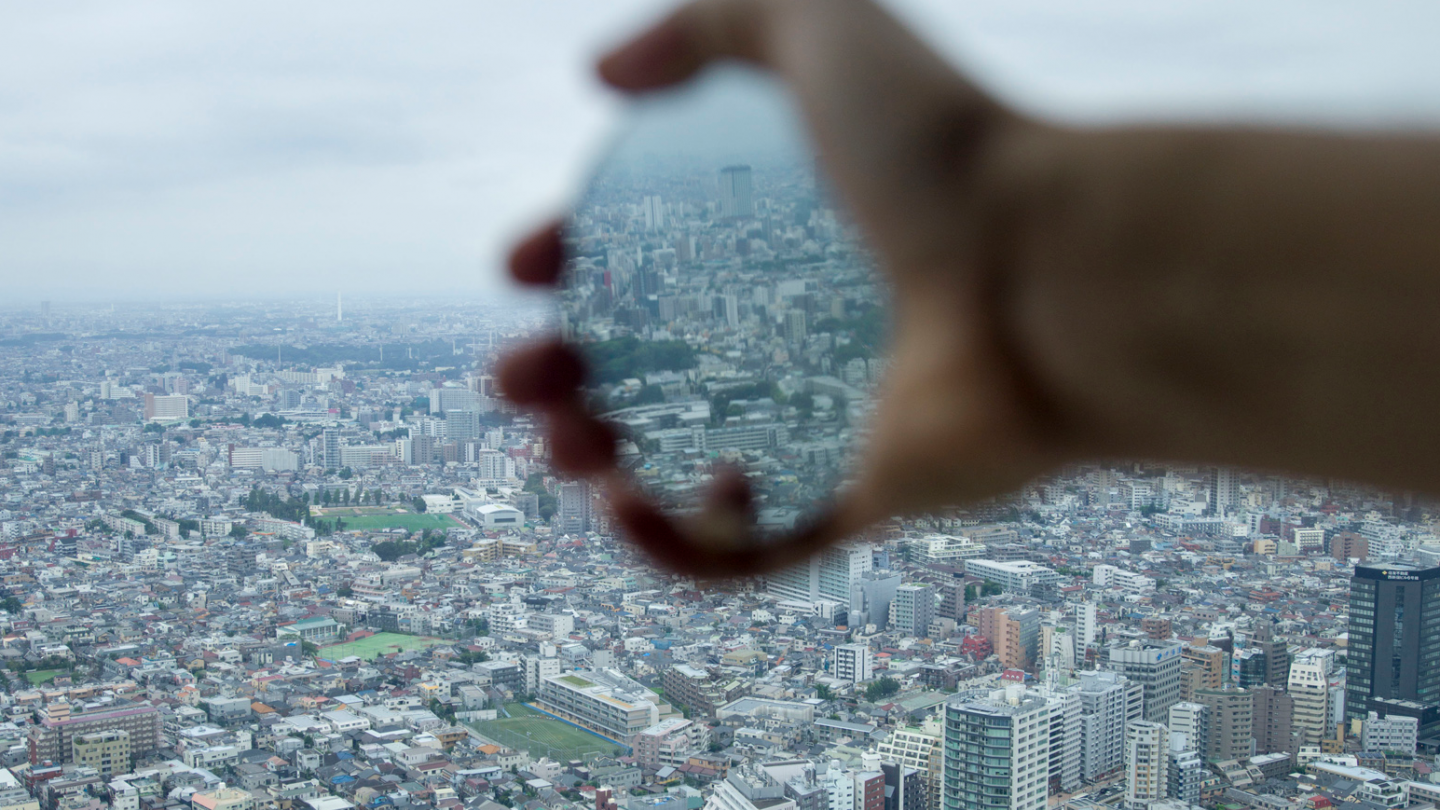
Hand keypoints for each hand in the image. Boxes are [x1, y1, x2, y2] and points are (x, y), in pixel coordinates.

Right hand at [500, 0, 1074, 575]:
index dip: (569, 257)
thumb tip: (599, 76)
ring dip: (592, 460)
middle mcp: (796, 328)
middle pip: (648, 364)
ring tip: (561, 442)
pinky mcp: (849, 504)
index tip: (524, 264)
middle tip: (520, 375)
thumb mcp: (823, 22)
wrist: (1055, 280)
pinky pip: (740, 554)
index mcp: (781, 233)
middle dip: (557, 373)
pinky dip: (668, 544)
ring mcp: (821, 420)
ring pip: (675, 461)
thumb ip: (708, 20)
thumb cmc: (947, 152)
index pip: (648, 255)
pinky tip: (628, 502)